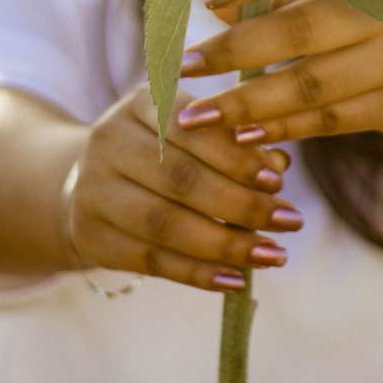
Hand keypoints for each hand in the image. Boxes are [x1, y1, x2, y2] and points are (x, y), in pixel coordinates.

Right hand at [68, 81, 303, 293]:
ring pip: (166, 224)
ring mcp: (93, 190)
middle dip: (241, 204)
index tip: (279, 181)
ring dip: (226, 244)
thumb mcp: (191, 134)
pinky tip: (236, 279)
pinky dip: (198, 274)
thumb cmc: (161, 152)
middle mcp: (109, 140)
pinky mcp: (92, 236)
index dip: (236, 156)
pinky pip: (152, 261)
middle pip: (181, 178)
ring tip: (272, 254)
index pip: (191, 128)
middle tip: (290, 221)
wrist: (91, 183)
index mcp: (140, 102)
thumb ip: (235, 144)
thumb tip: (278, 165)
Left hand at [174, 0, 382, 144]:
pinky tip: (239, 134)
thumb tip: (217, 7)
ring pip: (312, 85)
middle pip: (301, 31)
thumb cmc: (359, 2)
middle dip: (235, 51)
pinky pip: (329, 120)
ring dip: (247, 104)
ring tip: (196, 117)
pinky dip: (281, 128)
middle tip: (184, 67)